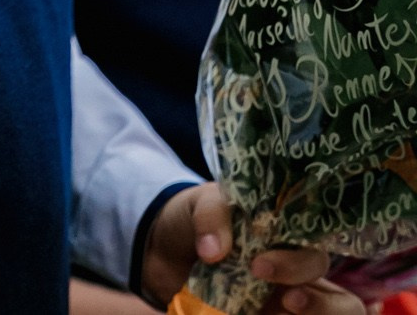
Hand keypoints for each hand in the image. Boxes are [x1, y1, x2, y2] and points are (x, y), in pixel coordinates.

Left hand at [142, 184, 363, 314]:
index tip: (259, 266)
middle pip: (343, 303)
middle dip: (320, 305)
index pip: (319, 256)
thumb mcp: (202, 204)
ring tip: (284, 313)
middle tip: (285, 301)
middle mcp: (300, 280)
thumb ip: (211, 217)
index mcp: (292, 243)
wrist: (164, 248)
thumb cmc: (198, 219)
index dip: (300, 265)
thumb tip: (214, 252)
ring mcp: (288, 306)